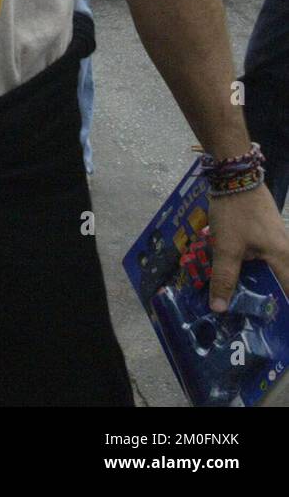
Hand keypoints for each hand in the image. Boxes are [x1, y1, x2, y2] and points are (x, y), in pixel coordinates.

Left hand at [205, 186, 288, 311]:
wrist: (235, 176)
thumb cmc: (235, 213)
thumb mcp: (226, 247)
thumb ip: (224, 278)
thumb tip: (220, 308)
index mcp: (282, 257)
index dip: (285, 310)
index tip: (276, 327)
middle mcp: (285, 251)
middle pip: (281, 282)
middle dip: (266, 299)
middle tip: (250, 316)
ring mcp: (276, 240)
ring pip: (270, 270)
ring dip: (255, 282)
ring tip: (239, 299)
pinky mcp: (266, 232)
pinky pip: (262, 257)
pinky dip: (251, 268)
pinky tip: (235, 273)